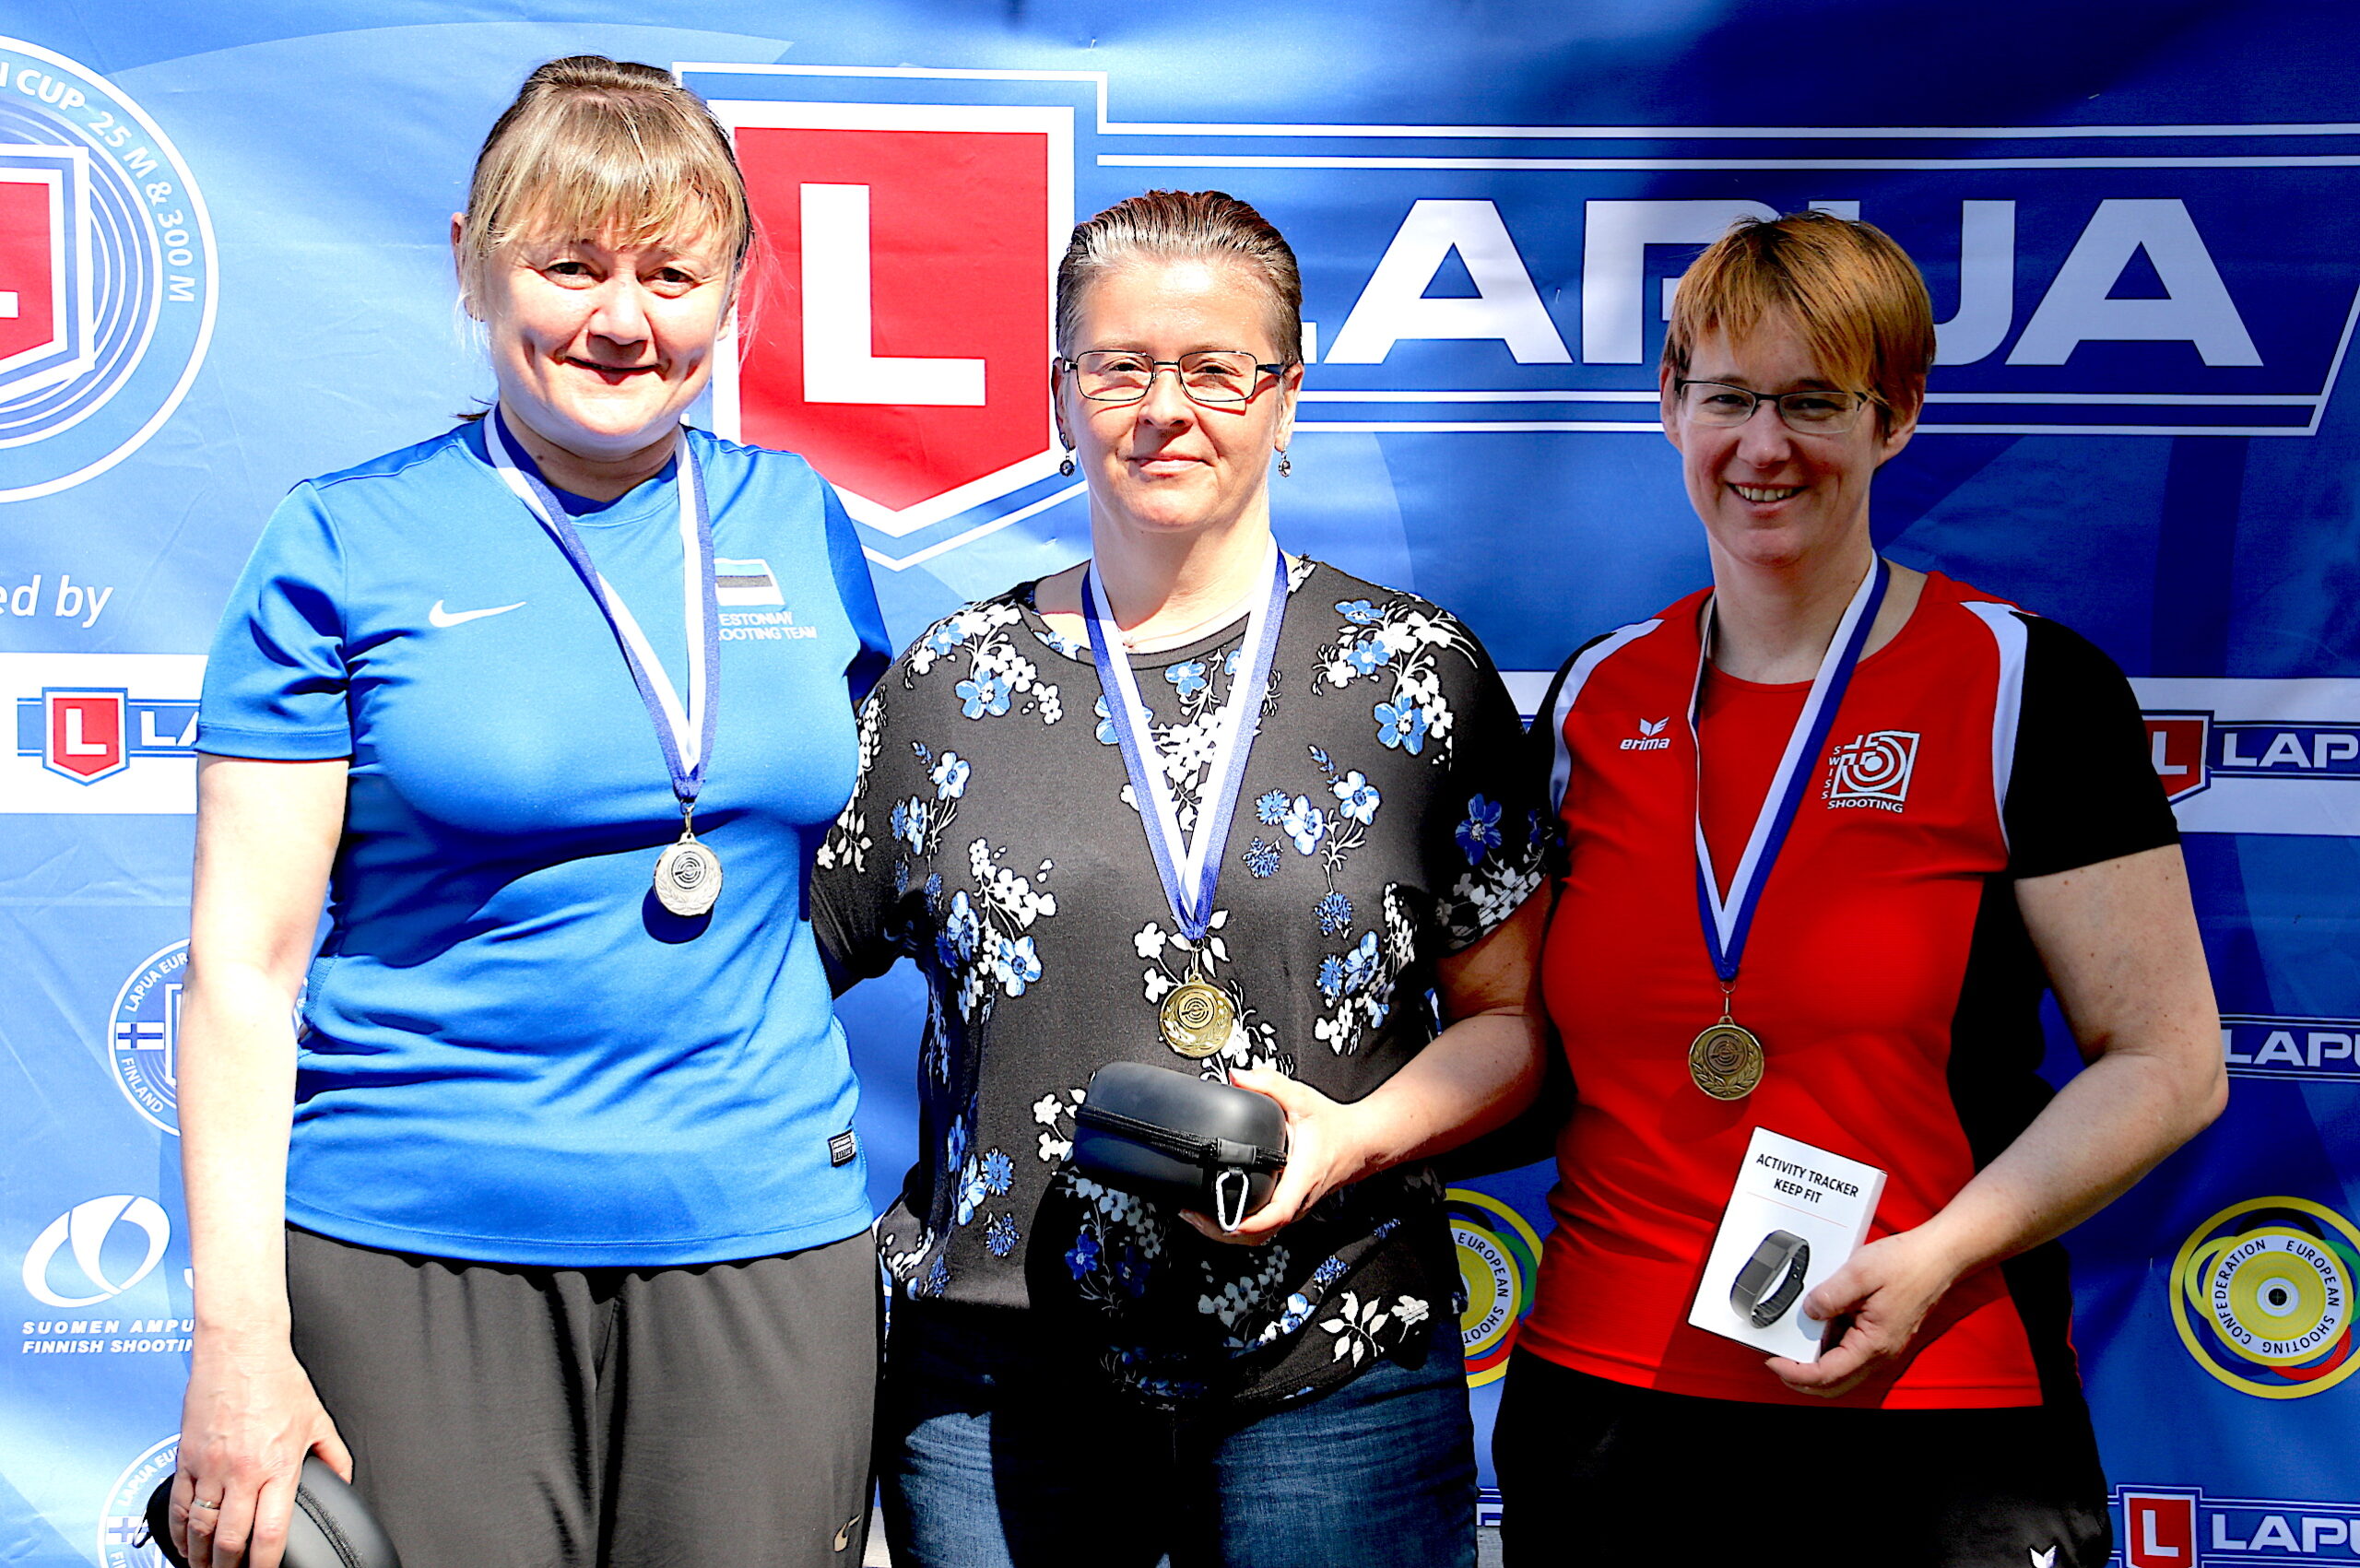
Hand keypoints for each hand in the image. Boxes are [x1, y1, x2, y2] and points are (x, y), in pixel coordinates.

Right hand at [172, 1338, 349, 1567]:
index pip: (270, 1533)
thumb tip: (343, 1479)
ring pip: (200, 1529)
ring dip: (201, 1557)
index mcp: (278, 1465)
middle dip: (229, 1567)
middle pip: (229, 1540)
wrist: (240, 1347)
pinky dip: (179, 1532)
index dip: (265, 1564)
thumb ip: (333, 1454)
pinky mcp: (186, 1457)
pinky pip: (179, 1505)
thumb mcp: (317, 1419)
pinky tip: (185, 1544)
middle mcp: (242, 1470)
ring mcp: (210, 1466)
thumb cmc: (277, 1377)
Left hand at [1180, 1068, 1374, 1245]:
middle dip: (1223, 1230)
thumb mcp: (1302, 1098)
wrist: (1361, 1142)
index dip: (1249, 1222)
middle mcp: (1297, 1200)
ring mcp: (1294, 1208)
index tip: (1223, 1220)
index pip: (1276, 1212)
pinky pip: (1263, 1227)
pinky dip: (1238, 1226)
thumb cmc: (1334, 1125)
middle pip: (1260, 1232)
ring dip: (1227, 1231)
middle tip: (1191, 1214)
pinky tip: (1217, 1213)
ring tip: (1197, 1216)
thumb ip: (1269, 1084)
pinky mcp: (1289, 1208)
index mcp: (1301, 1177)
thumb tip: (1238, 1075)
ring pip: (1260, 1234)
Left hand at [1765, 1225, 1965, 1397]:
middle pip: (1833, 1383)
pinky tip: (1816, 1324)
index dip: (1795, 1373)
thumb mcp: (1860, 1272)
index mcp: (1873, 1345)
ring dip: (1814, 1362)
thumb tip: (1808, 1311)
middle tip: (1776, 1360)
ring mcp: (1881, 1347)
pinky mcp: (1880, 1336)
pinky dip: (1828, 1346)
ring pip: (1841, 1370)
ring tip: (1790, 1340)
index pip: (1827, 1375)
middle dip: (1801, 1378)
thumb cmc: (1907, 1264)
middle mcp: (1879, 1353)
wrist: (1938, 1257)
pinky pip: (1849, 1352)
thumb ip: (1830, 1295)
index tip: (1773, 1361)